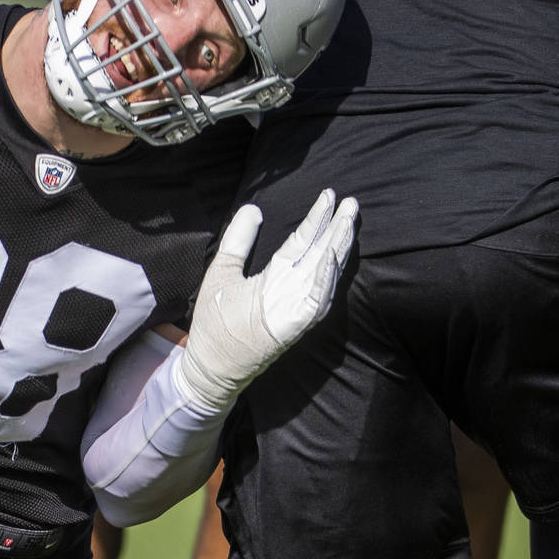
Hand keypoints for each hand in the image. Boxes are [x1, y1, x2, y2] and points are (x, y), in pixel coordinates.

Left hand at [175, 189, 358, 411]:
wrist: (207, 362)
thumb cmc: (216, 321)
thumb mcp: (223, 269)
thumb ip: (238, 240)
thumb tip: (252, 208)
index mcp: (276, 276)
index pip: (302, 241)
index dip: (315, 219)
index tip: (328, 196)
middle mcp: (290, 289)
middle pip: (319, 252)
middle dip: (336, 227)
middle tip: (352, 201)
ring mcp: (294, 306)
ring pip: (324, 272)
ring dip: (338, 246)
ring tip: (348, 220)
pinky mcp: (294, 325)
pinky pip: (315, 299)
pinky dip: (324, 278)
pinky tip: (331, 255)